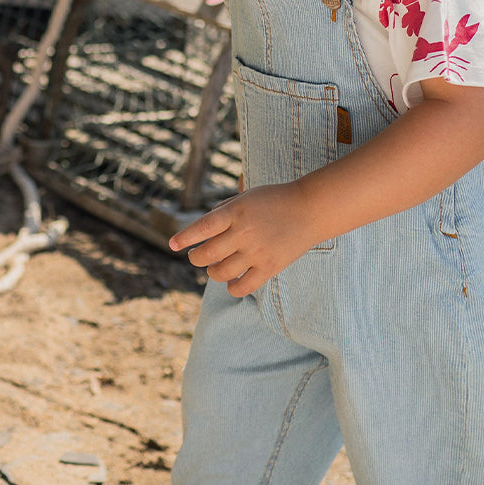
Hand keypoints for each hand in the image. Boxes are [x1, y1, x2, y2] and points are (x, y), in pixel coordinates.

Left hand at [170, 183, 319, 296]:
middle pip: (207, 254)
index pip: (201, 228)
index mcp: (235, 211)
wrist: (311, 209)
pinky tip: (231, 282)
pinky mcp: (270, 267)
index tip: (172, 245)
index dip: (184, 238)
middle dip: (195, 258)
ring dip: (212, 272)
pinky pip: (242, 287)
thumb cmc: (275, 200)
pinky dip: (232, 288)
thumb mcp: (246, 196)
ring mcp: (256, 252)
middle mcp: (243, 232)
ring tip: (214, 268)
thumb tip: (201, 229)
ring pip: (221, 273)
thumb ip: (223, 210)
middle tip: (196, 257)